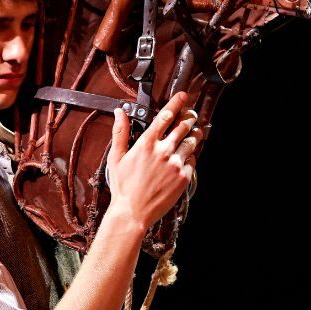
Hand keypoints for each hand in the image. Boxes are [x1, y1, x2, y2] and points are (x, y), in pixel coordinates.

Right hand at [107, 91, 201, 231]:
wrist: (133, 212)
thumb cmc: (123, 187)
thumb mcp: (116, 158)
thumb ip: (120, 133)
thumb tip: (119, 113)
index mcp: (146, 143)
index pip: (166, 116)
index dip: (177, 103)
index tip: (183, 96)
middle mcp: (163, 151)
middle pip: (183, 126)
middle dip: (189, 117)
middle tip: (191, 115)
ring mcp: (175, 164)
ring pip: (192, 142)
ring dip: (194, 135)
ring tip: (194, 134)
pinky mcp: (183, 177)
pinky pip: (193, 161)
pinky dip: (190, 157)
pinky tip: (185, 158)